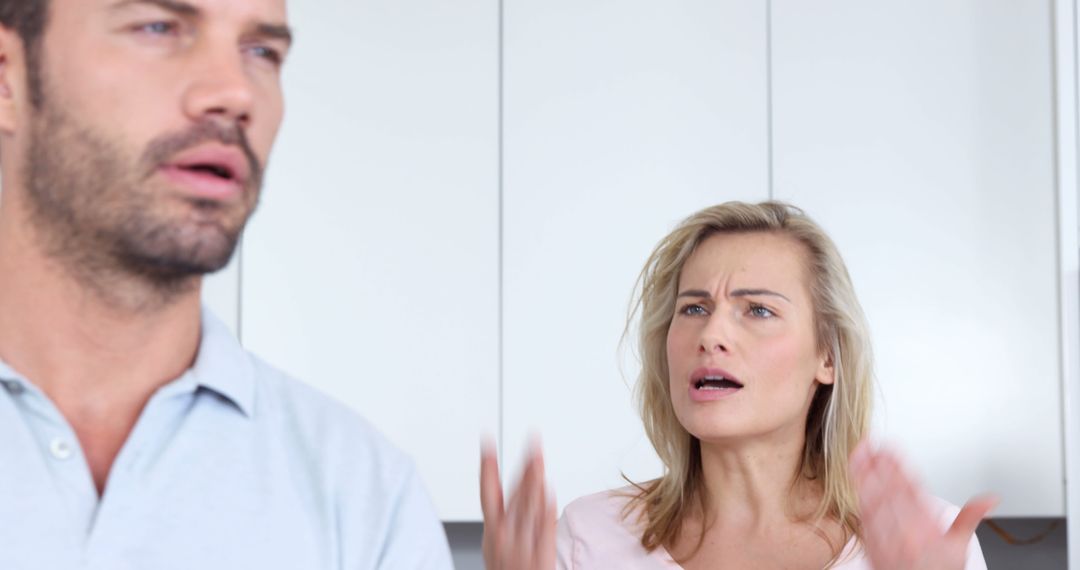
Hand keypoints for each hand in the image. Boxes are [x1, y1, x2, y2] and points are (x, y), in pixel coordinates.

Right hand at [480, 438, 556, 569]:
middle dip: (524, 467)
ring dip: (535, 480)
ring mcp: (523, 544)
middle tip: (532, 444)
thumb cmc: (506, 568)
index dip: (487, 466)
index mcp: (492, 529)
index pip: (487, 491)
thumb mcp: (494, 542)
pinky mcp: (541, 555)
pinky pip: (544, 528)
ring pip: (530, 507)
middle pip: (516, 494)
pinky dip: (546, 510)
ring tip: (540, 459)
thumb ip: (501, 515)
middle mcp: (505, 534)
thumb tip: (509, 485)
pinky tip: (549, 493)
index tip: (487, 443)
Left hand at [850, 441, 996, 569]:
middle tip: (868, 444)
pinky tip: (856, 483)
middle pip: (889, 491)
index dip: (899, 466)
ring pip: (874, 502)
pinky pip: (865, 519)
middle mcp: (906, 530)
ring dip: (865, 477)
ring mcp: (887, 537)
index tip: (890, 448)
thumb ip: (970, 517)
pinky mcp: (873, 545)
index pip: (912, 489)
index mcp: (927, 526)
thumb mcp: (959, 546)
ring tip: (858, 455)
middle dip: (878, 465)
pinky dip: (860, 498)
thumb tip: (990, 499)